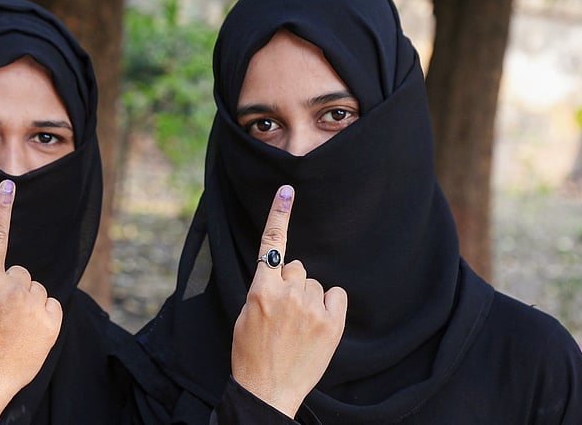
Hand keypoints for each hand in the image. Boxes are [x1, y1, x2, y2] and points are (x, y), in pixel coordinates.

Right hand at [0, 180, 62, 424]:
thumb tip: (3, 278)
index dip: (0, 211)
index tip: (7, 187)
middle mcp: (13, 290)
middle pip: (21, 273)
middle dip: (13, 287)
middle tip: (1, 315)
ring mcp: (34, 306)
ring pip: (36, 290)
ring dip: (28, 303)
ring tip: (13, 329)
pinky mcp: (52, 322)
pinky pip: (51, 305)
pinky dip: (43, 316)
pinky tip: (29, 334)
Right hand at [231, 185, 347, 417]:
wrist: (269, 390)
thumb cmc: (251, 354)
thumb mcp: (245, 316)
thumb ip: (263, 290)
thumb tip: (282, 274)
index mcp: (260, 291)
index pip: (271, 246)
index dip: (278, 215)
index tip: (287, 191)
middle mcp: (287, 294)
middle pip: (298, 268)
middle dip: (292, 284)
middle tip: (284, 314)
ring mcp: (311, 308)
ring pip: (316, 284)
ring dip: (310, 299)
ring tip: (299, 327)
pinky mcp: (332, 322)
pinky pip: (336, 294)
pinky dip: (329, 306)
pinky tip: (318, 326)